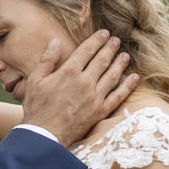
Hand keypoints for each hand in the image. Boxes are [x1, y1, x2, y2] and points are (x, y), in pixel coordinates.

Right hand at [21, 31, 136, 144]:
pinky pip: (118, 96)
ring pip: (112, 76)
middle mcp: (85, 82)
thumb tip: (55, 42)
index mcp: (68, 72)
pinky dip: (127, 86)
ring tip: (125, 56)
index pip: (86, 50)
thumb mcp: (34, 81)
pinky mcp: (100, 111)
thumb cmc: (37, 108)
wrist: (45, 135)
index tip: (104, 33)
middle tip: (117, 41)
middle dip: (110, 48)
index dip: (96, 40)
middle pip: (102, 60)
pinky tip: (134, 78)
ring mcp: (95, 97)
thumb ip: (46, 60)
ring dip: (120, 64)